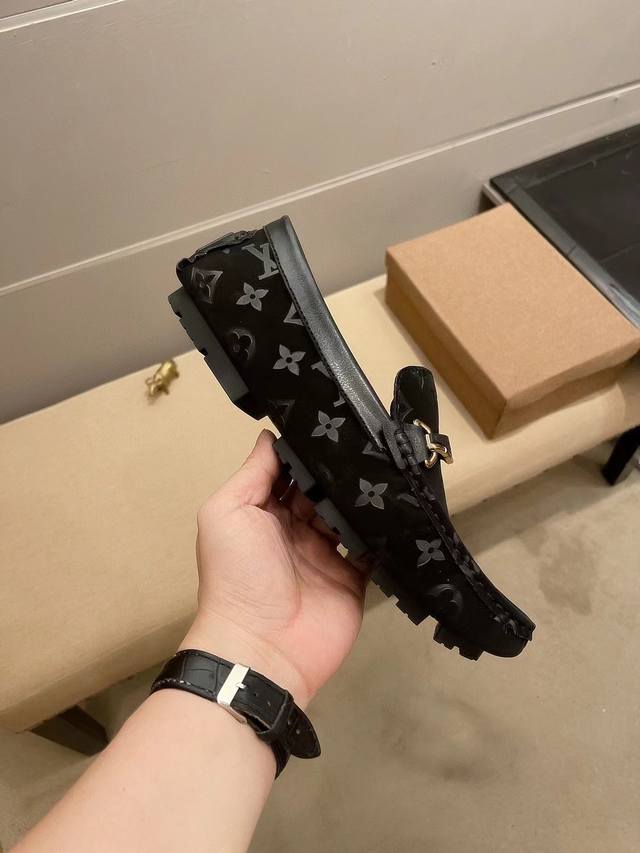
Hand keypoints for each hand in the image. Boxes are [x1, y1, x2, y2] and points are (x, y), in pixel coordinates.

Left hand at [181, 430, 367, 706]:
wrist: (263, 648)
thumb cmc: (236, 576)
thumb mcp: (228, 513)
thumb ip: (253, 474)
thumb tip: (270, 435)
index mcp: (263, 513)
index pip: (289, 474)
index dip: (306, 452)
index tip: (331, 424)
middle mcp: (295, 530)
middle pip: (322, 491)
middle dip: (339, 471)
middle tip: (367, 441)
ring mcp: (327, 555)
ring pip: (349, 515)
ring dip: (361, 496)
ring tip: (385, 467)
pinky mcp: (354, 577)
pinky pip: (372, 547)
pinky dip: (382, 530)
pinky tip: (397, 505)